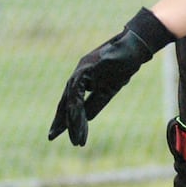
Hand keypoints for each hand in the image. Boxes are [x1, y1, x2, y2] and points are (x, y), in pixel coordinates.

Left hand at [48, 8, 174, 146]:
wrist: (133, 48)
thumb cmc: (123, 66)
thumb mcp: (108, 90)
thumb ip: (96, 102)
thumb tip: (85, 119)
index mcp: (83, 79)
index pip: (70, 101)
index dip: (66, 116)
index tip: (60, 132)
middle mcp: (78, 75)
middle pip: (65, 100)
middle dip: (59, 119)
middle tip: (51, 136)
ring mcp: (81, 70)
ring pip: (70, 99)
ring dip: (72, 120)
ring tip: (74, 138)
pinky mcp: (86, 69)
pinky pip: (78, 92)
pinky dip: (77, 107)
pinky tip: (76, 121)